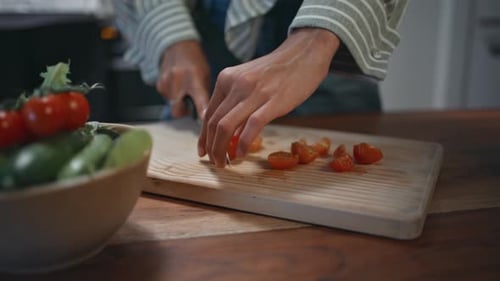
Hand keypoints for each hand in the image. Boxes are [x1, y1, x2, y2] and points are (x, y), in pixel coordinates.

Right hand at [156, 40, 210, 117]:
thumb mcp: (205, 76)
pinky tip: (177, 85)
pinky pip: (167, 99)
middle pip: (178, 111)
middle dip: (184, 112)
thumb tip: (209, 116)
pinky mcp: (159, 85)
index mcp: (194, 78)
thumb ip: (205, 95)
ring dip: (179, 102)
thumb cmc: (196, 64)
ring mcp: (166, 83)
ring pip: (173, 106)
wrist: (177, 46)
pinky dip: (173, 96)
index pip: (199, 99)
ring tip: (184, 88)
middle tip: (190, 103)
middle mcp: (178, 81)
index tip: (204, 120)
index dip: (201, 111)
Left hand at [198, 28, 339, 166]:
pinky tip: (241, 155)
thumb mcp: (247, 78)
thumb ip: (232, 98)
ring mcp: (254, 93)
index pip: (208, 114)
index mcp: (226, 79)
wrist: (304, 53)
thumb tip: (221, 123)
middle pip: (214, 123)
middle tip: (215, 163)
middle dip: (211, 147)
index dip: (203, 137)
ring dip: (222, 149)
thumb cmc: (277, 70)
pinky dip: (243, 145)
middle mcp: (235, 84)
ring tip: (225, 163)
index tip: (203, 151)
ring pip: (226, 126)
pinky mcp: (272, 101)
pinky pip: (251, 127)